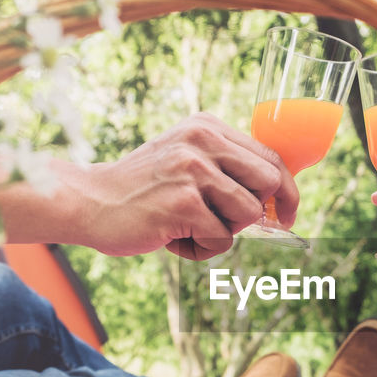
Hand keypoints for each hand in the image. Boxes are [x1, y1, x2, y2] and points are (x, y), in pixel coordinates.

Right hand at [81, 113, 298, 259]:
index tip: (287, 213)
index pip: (272, 156)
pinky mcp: (183, 203)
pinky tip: (172, 238)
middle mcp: (203, 141)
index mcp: (208, 127)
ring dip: (223, 232)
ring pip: (249, 214)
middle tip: (221, 222)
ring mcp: (192, 171)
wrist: (88, 201)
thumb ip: (226, 165)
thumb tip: (281, 194)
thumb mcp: (185, 158)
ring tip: (188, 226)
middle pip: (270, 183)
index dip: (288, 190)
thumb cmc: (143, 189)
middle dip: (254, 213)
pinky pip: (221, 239)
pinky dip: (200, 249)